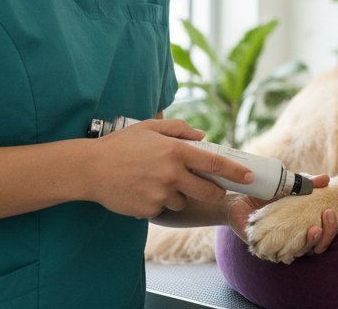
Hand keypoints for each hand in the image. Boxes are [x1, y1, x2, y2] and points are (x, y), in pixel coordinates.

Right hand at [84, 118, 255, 219]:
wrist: (90, 169)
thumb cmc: (120, 145)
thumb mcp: (150, 128)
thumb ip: (179, 130)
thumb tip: (202, 136)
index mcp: (175, 151)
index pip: (214, 162)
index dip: (234, 171)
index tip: (248, 176)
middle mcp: (172, 174)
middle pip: (208, 191)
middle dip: (214, 191)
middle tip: (211, 187)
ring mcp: (160, 194)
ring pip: (184, 201)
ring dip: (178, 195)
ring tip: (156, 181)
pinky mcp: (149, 210)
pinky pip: (163, 208)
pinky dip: (158, 202)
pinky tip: (142, 190)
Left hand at [227, 174, 337, 257]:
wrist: (243, 194)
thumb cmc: (267, 191)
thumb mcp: (289, 186)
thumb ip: (306, 183)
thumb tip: (327, 179)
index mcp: (304, 226)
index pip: (324, 234)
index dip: (331, 228)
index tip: (331, 211)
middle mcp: (296, 239)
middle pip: (318, 247)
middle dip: (325, 236)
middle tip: (323, 223)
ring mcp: (282, 245)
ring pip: (303, 252)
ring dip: (310, 243)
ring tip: (313, 231)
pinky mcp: (266, 249)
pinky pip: (282, 256)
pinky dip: (290, 251)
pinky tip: (292, 245)